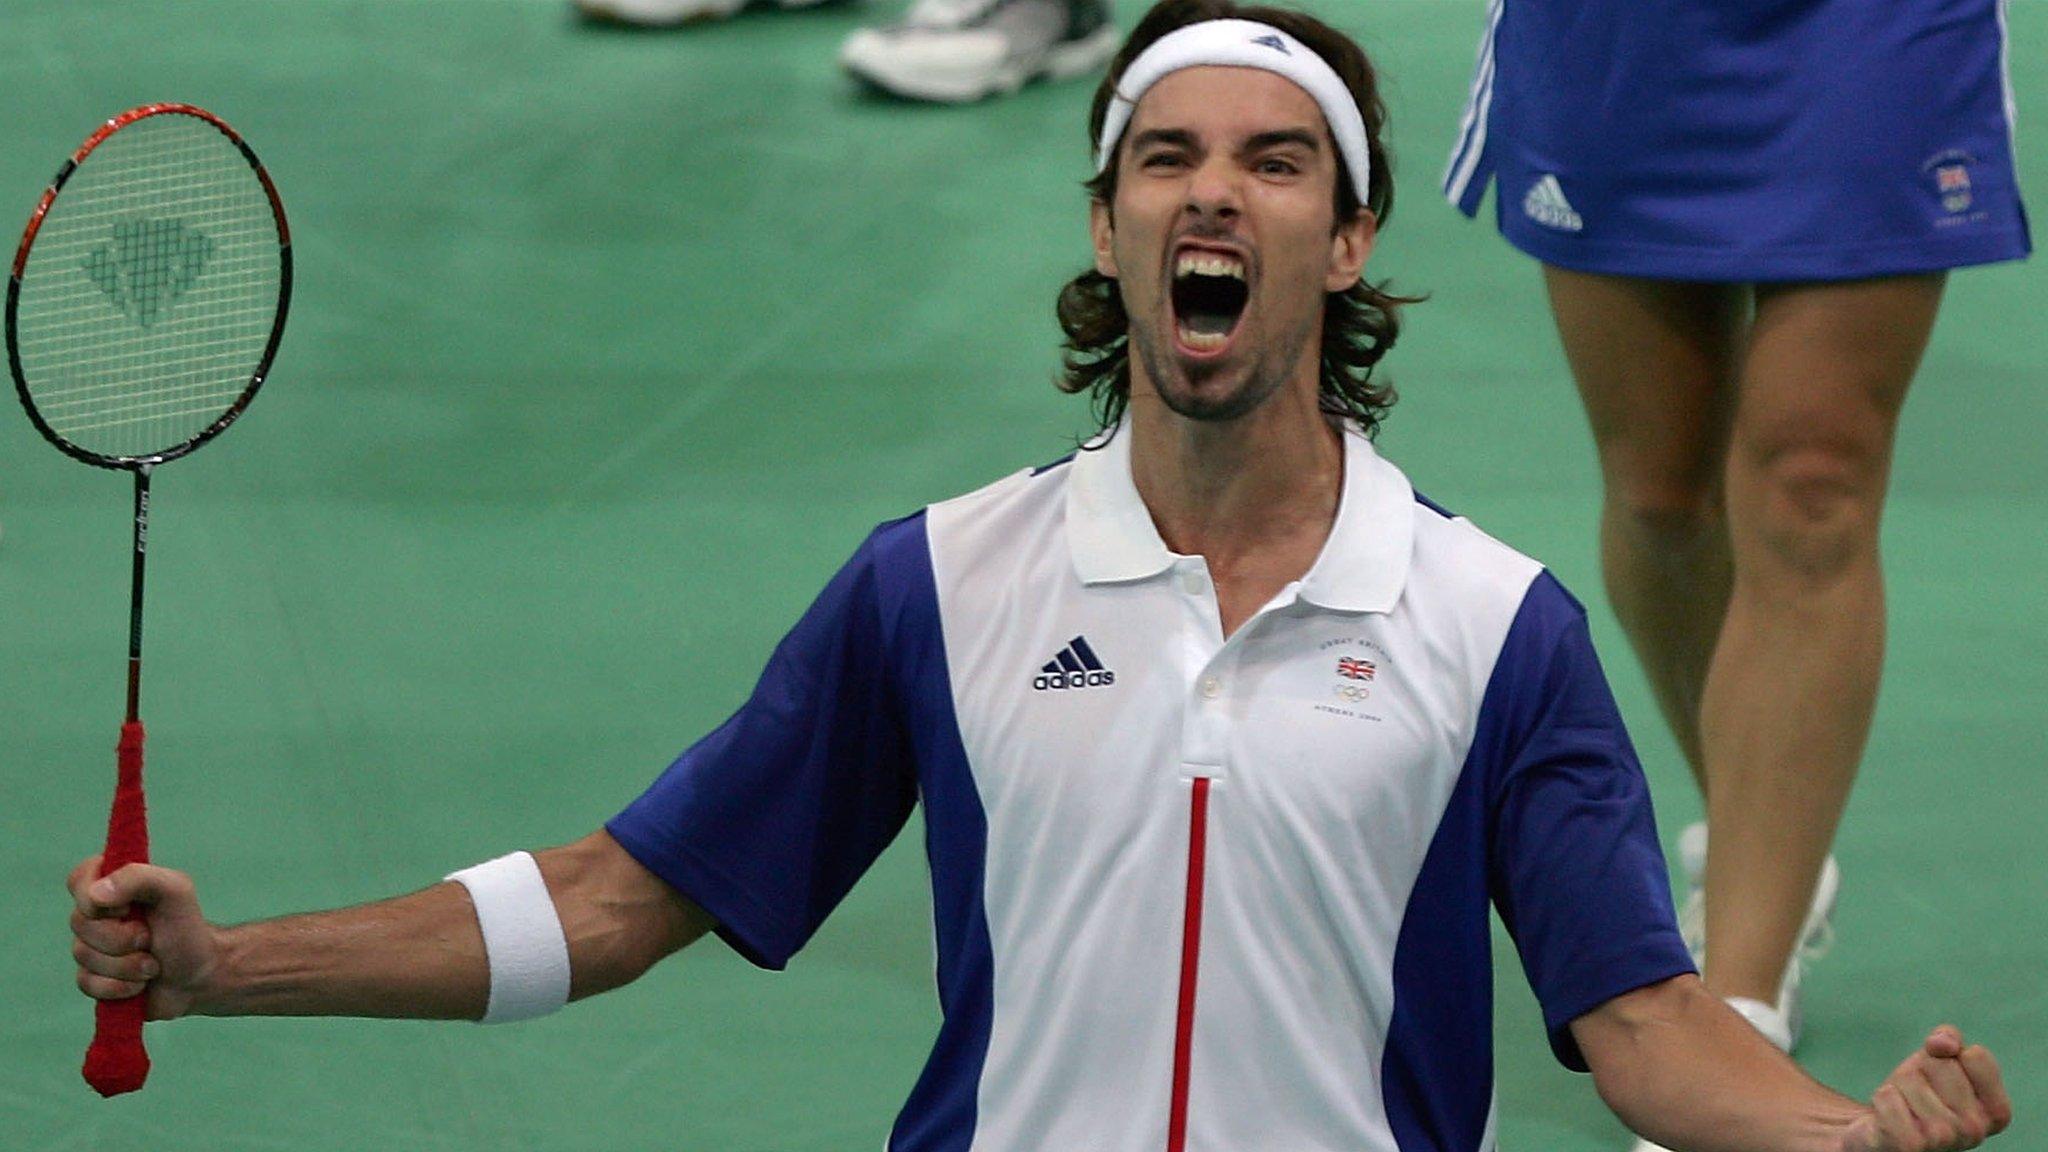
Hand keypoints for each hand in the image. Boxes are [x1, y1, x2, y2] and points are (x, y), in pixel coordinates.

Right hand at [68, 856, 218, 1020]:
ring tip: (152, 964)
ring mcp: (90, 948)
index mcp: (114, 886)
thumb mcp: (175, 891)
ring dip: (127, 964)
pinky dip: (119, 987)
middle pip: (79, 922)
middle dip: (122, 937)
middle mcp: (97, 915)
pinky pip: (86, 983)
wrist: (198, 978)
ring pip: (83, 955)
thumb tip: (94, 894)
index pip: (79, 878)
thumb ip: (138, 878)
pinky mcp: (91, 979)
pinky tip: (140, 985)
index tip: (127, 907)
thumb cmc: (186, 930)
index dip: (95, 897)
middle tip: (150, 938)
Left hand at [1841, 1027, 2011, 1150]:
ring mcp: (1945, 1140)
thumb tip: (1942, 1044)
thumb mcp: (1937, 1060)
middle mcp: (1976, 1130)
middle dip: (1921, 1071)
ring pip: (1910, 1079)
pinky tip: (1888, 1118)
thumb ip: (1948, 1039)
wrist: (1884, 1131)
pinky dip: (1881, 1100)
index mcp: (1997, 1111)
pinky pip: (1888, 1097)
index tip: (1941, 1077)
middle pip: (1940, 1064)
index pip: (1977, 1055)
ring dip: (1899, 1087)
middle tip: (1918, 1095)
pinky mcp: (1910, 1145)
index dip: (1950, 1056)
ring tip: (1905, 1108)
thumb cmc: (1918, 1094)